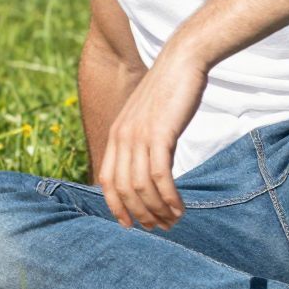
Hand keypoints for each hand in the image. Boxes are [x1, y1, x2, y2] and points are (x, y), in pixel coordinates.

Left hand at [97, 48, 207, 229]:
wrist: (182, 61)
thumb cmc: (169, 91)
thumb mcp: (146, 118)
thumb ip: (141, 140)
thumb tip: (144, 167)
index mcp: (116, 134)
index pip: (106, 180)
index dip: (115, 206)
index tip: (130, 224)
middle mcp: (122, 137)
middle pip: (123, 189)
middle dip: (140, 214)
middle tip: (159, 227)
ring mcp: (139, 136)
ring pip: (141, 187)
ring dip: (157, 209)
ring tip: (173, 221)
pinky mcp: (160, 134)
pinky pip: (160, 176)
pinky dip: (169, 197)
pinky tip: (180, 208)